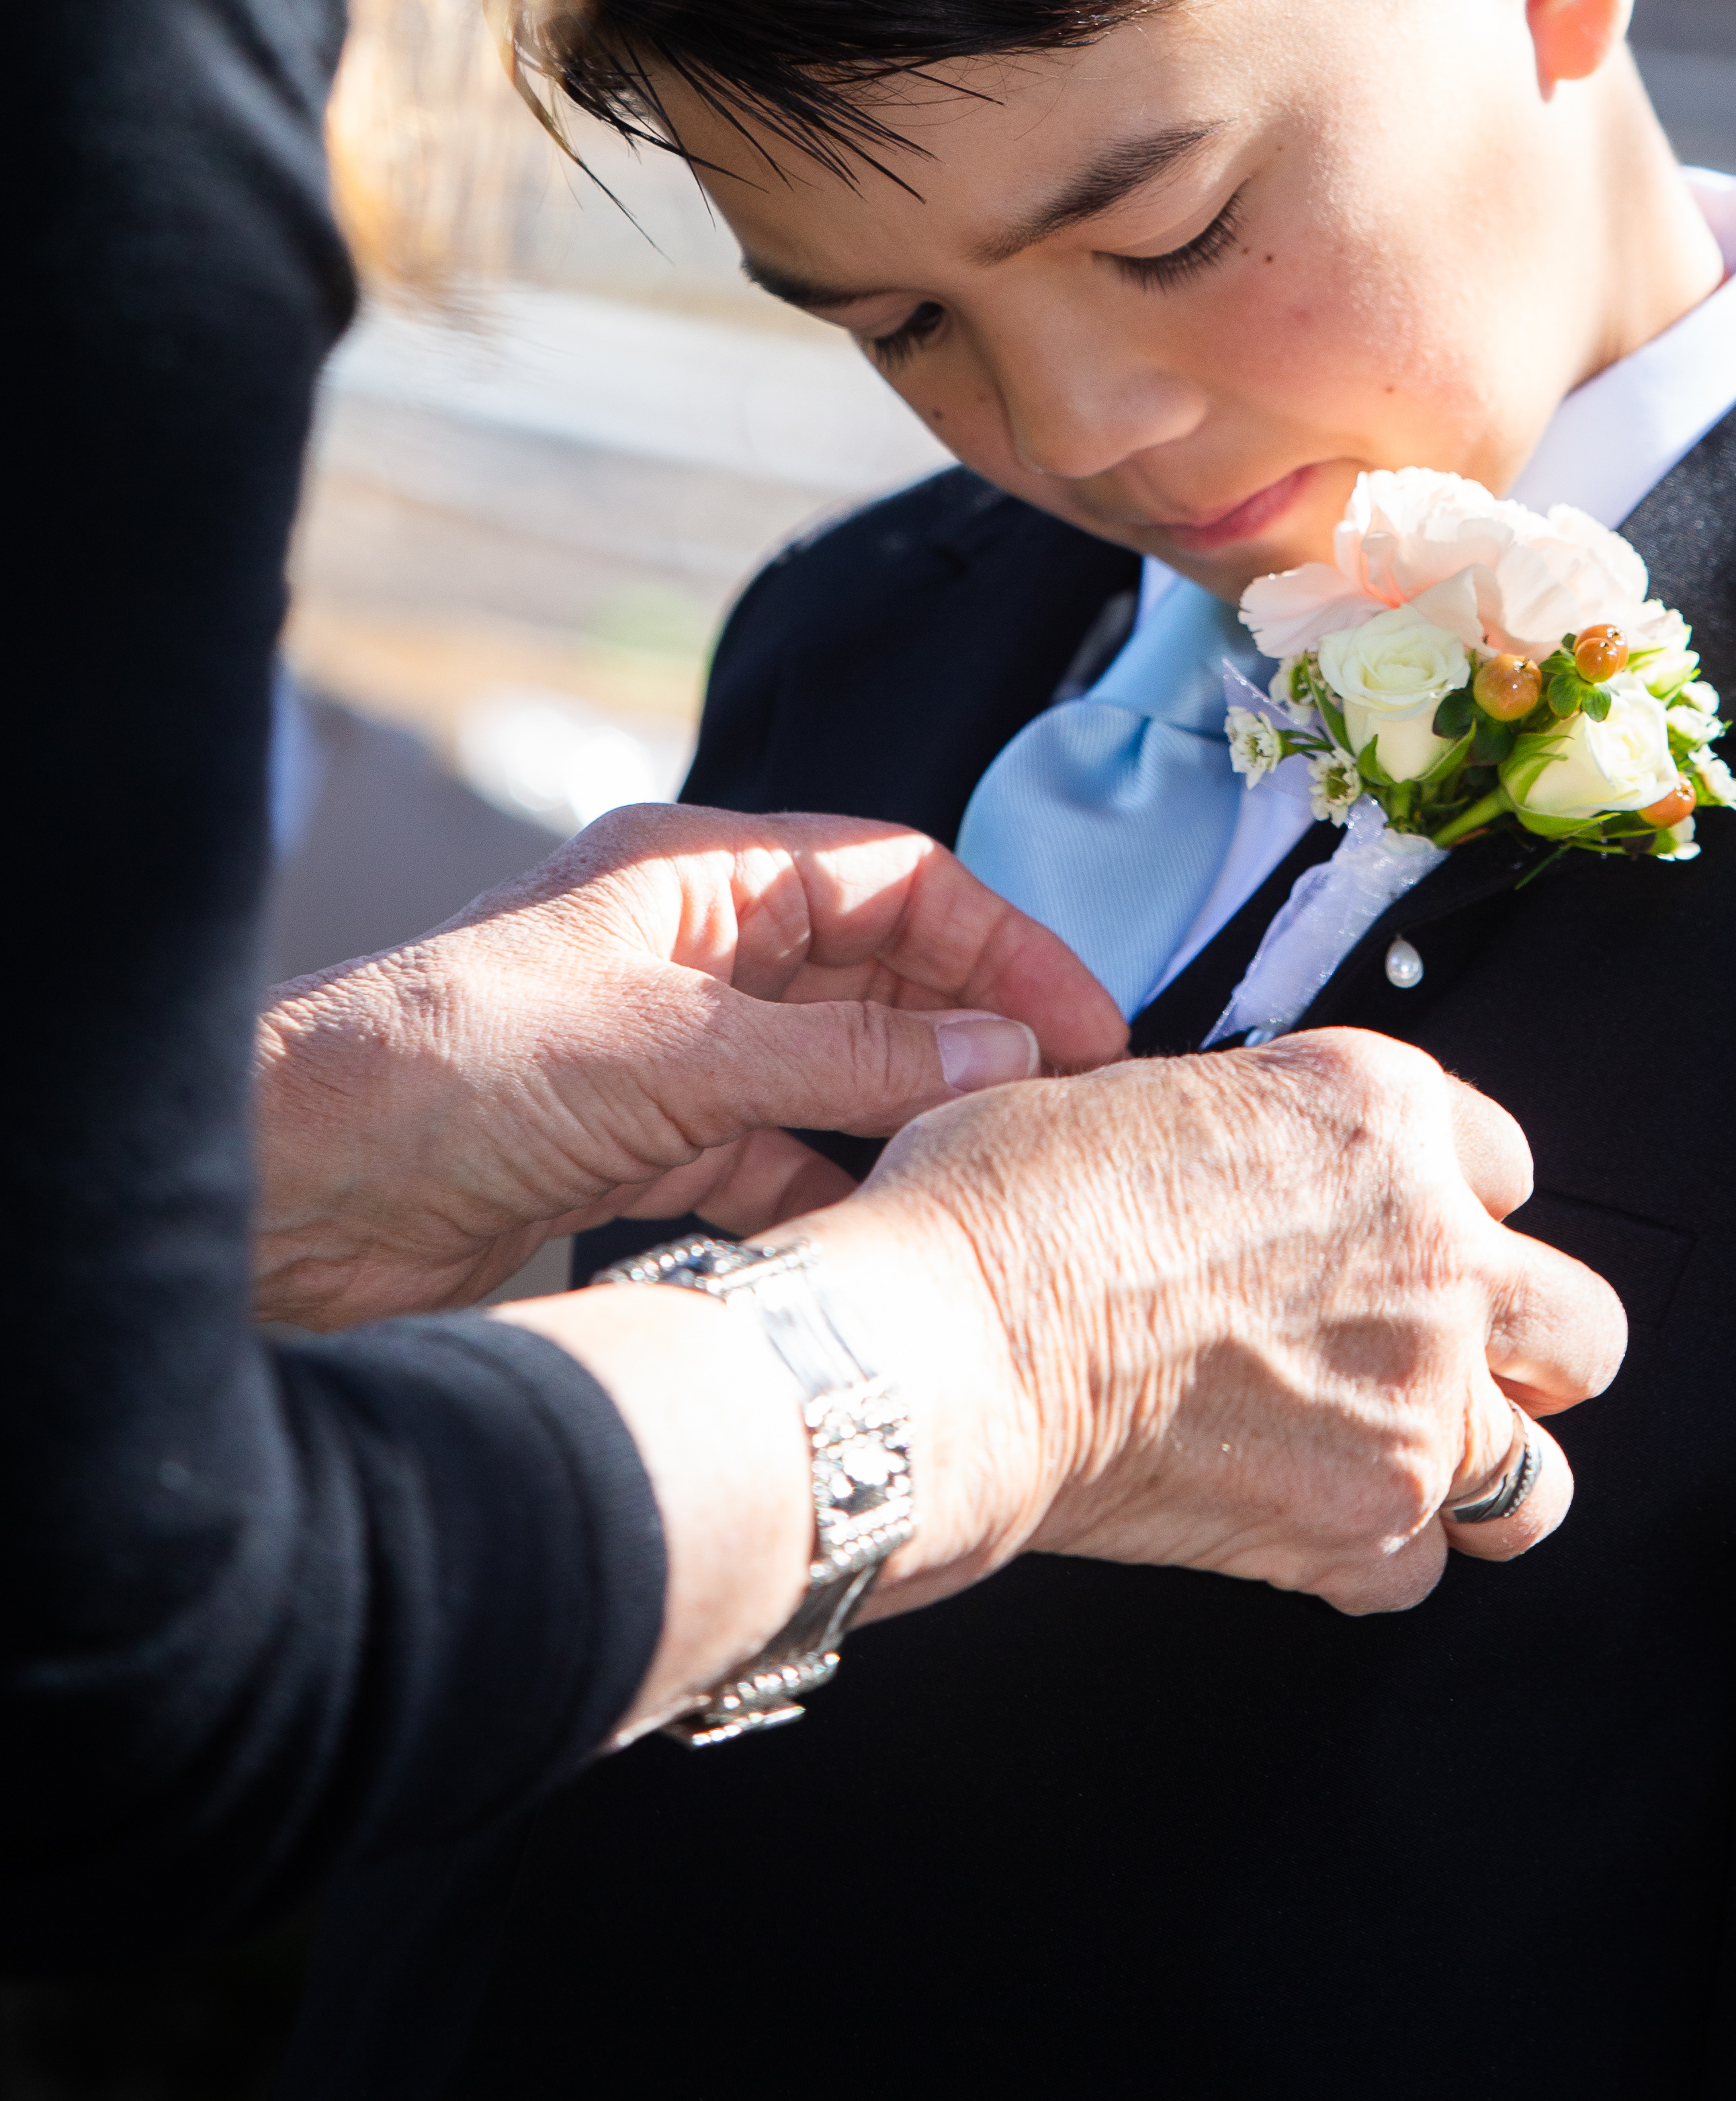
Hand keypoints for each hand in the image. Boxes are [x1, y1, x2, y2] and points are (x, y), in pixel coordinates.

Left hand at [253, 802, 1127, 1327]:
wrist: (286, 1196)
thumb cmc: (437, 1072)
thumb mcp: (666, 1053)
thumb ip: (840, 1064)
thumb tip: (1001, 1057)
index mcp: (697, 876)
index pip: (896, 880)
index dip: (1000, 942)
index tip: (1085, 1021)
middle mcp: (691, 951)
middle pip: (877, 972)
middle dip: (973, 1030)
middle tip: (1069, 1106)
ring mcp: (668, 1049)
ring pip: (834, 1068)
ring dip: (913, 1111)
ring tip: (999, 1167)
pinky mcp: (640, 1146)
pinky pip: (774, 1154)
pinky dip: (832, 1184)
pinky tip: (880, 1224)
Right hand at [787, 1026, 1628, 1619]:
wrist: (957, 1341)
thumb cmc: (1006, 1209)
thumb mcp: (1138, 1092)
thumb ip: (1241, 1135)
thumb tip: (1230, 1170)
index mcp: (1381, 1110)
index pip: (1499, 1157)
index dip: (1443, 1203)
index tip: (1394, 1236)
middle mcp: (1435, 1245)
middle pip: (1579, 1325)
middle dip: (1521, 1353)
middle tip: (1443, 1365)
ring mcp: (1417, 1393)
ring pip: (1538, 1475)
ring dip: (1478, 1474)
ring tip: (1401, 1471)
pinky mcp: (1366, 1520)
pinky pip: (1420, 1572)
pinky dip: (1369, 1561)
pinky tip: (1301, 1526)